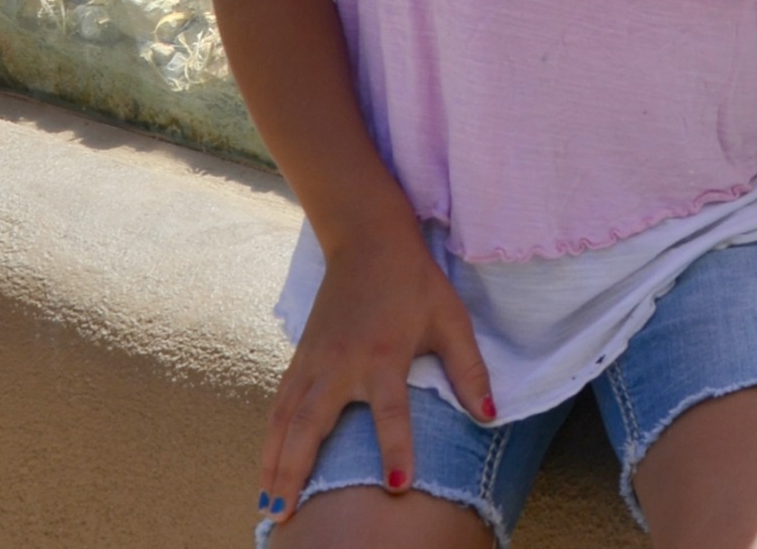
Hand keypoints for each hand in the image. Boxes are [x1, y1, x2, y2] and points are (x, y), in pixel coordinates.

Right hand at [258, 222, 495, 518]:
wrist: (368, 242)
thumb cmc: (415, 283)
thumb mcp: (451, 320)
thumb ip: (470, 370)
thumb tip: (490, 415)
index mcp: (383, 356)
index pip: (390, 412)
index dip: (396, 448)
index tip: (396, 486)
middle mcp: (340, 364)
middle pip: (310, 426)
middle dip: (295, 473)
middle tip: (285, 514)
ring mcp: (313, 362)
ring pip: (284, 420)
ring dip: (272, 463)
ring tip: (267, 504)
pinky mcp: (300, 358)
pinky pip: (279, 405)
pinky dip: (269, 438)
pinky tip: (266, 463)